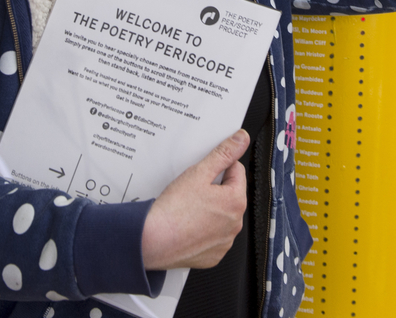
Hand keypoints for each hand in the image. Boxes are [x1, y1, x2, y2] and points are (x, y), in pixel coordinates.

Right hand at [141, 129, 249, 269]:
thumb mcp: (199, 172)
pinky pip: (213, 235)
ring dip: (211, 208)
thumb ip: (223, 153)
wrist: (153, 240)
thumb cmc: (174, 209)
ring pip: (222, 215)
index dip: (219, 166)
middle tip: (193, 189)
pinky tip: (189, 223)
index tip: (204, 171)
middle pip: (230, 193)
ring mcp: (224, 242)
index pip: (236, 171)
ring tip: (189, 207)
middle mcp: (235, 224)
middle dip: (215, 188)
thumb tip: (241, 139)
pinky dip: (204, 228)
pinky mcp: (213, 255)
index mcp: (236, 201)